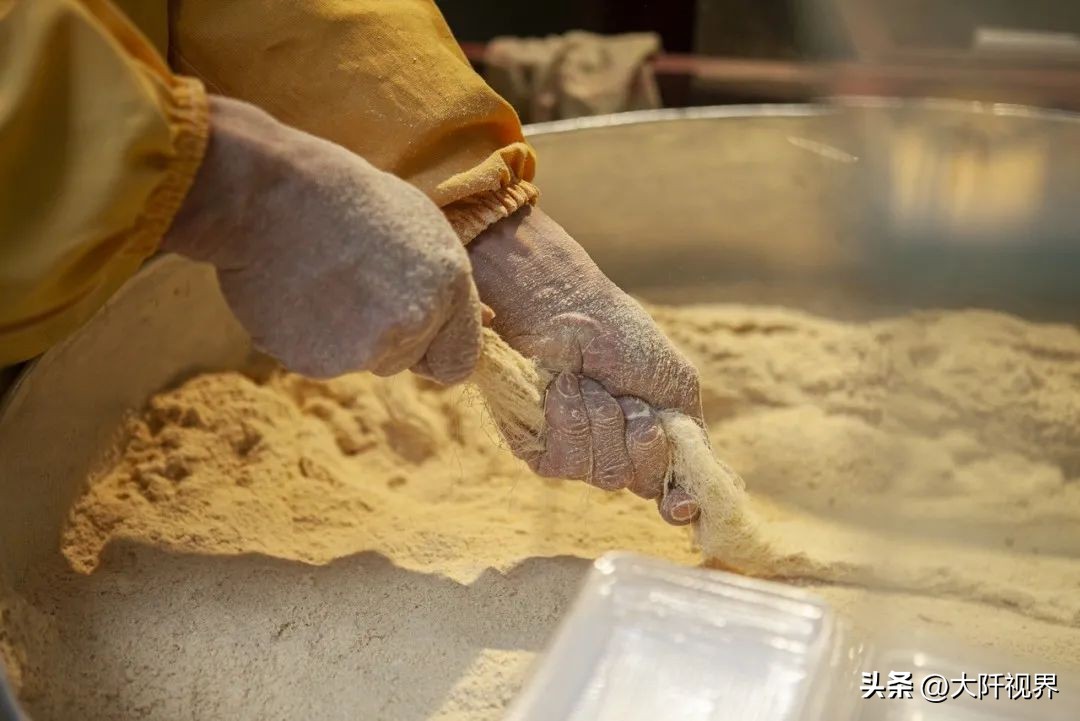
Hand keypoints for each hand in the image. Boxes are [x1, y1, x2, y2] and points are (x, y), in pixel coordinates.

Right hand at [163, 96, 480, 382]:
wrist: (266, 194)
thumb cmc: (343, 196)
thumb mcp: (418, 224)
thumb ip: (447, 282)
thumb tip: (485, 321)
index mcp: (449, 284)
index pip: (461, 360)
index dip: (437, 347)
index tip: (417, 330)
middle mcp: (417, 321)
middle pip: (410, 359)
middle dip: (390, 333)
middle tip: (355, 282)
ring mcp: (367, 346)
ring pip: (367, 360)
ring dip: (350, 334)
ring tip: (325, 279)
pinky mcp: (320, 360)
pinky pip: (324, 361)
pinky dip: (311, 338)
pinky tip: (299, 294)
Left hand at [468, 206, 701, 523]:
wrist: (568, 311)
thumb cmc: (623, 340)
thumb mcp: (675, 386)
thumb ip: (690, 438)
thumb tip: (700, 492)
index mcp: (652, 446)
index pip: (670, 496)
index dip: (677, 505)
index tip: (678, 504)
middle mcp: (616, 457)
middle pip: (639, 482)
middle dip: (641, 436)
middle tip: (630, 399)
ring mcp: (577, 457)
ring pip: (604, 473)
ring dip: (605, 419)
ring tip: (593, 384)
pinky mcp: (539, 451)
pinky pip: (565, 461)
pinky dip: (572, 418)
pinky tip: (566, 390)